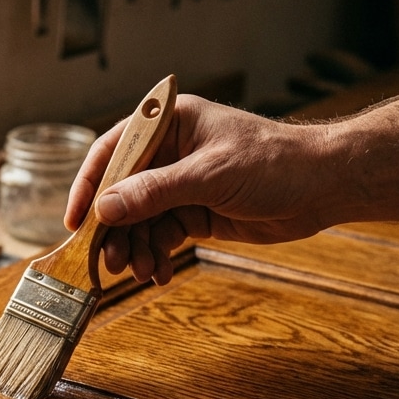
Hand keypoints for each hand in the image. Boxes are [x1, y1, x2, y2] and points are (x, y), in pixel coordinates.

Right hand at [63, 94, 329, 284]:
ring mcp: (180, 185)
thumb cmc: (274, 163)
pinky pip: (161, 236)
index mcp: (169, 125)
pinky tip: (158, 273)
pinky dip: (156, 256)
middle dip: (114, 230)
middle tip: (109, 262)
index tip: (75, 221)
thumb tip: (105, 209)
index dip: (90, 186)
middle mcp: (169, 153)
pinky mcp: (193, 212)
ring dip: (135, 248)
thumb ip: (154, 193)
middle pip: (122, 193)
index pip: (114, 151)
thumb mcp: (209, 176)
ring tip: (139, 272)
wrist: (322, 187)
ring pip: (139, 220)